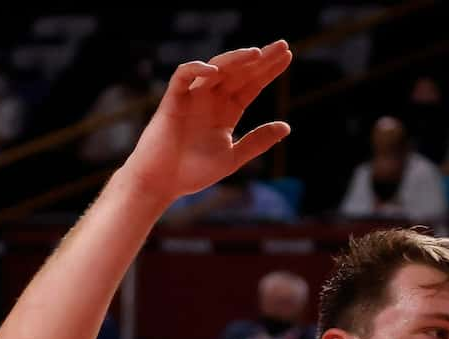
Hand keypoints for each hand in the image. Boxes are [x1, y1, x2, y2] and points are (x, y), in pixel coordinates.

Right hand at [120, 43, 293, 207]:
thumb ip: (257, 141)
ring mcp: (192, 97)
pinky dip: (196, 70)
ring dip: (235, 59)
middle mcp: (211, 99)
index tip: (287, 56)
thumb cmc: (193, 172)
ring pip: (216, 67)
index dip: (268, 70)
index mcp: (226, 111)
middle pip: (239, 72)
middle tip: (282, 45)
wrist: (161, 183)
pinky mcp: (172, 100)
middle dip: (260, 58)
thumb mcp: (232, 157)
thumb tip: (287, 126)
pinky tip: (214, 71)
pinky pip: (183, 76)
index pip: (251, 84)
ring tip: (256, 53)